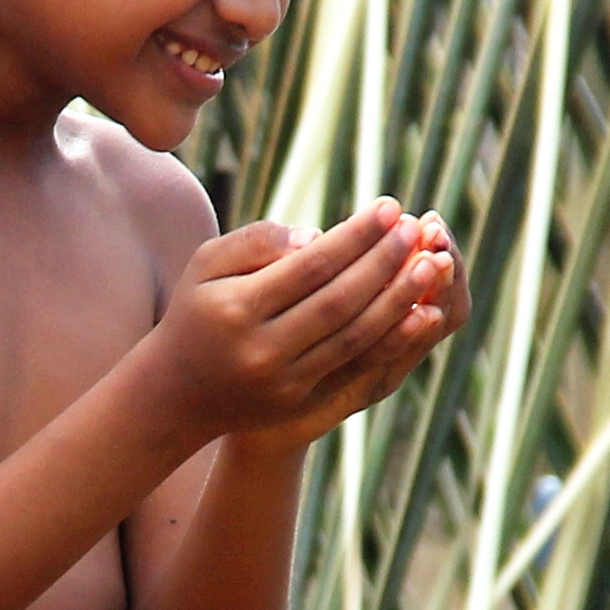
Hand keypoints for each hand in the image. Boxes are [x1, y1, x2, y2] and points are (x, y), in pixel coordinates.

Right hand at [144, 198, 456, 449]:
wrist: (176, 393)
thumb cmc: (196, 314)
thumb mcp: (206, 266)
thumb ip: (256, 241)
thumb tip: (316, 236)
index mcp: (236, 310)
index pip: (311, 266)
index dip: (356, 236)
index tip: (390, 207)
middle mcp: (261, 350)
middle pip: (340, 300)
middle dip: (386, 262)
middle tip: (419, 229)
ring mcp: (284, 382)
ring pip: (356, 335)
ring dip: (401, 299)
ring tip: (433, 264)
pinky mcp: (301, 402)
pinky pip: (357, 367)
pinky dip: (395, 340)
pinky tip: (424, 313)